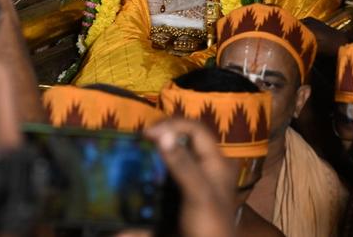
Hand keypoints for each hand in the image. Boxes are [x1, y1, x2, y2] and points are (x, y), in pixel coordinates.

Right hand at [143, 119, 237, 236]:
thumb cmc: (210, 227)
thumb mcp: (199, 195)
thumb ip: (183, 164)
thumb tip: (163, 134)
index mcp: (216, 163)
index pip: (195, 129)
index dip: (172, 125)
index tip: (146, 134)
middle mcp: (205, 168)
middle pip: (183, 141)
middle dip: (161, 138)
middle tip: (138, 143)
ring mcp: (193, 183)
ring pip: (172, 159)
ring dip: (154, 156)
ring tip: (135, 155)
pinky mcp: (180, 197)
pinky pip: (165, 178)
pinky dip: (152, 174)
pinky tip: (139, 176)